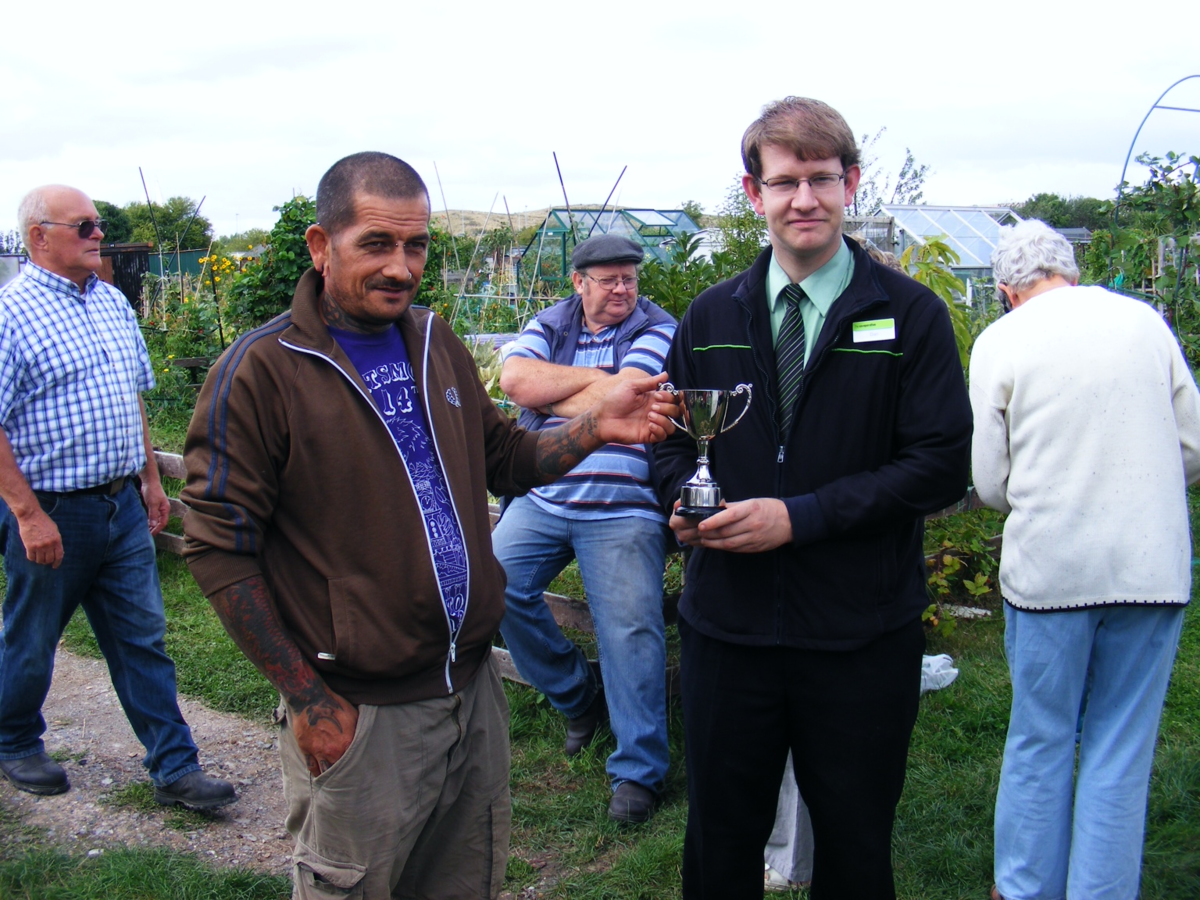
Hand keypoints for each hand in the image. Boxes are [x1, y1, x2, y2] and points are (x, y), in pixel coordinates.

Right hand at [16, 506, 63, 567]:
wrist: (31, 516)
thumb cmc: (43, 521)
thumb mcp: (54, 530)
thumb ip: (56, 540)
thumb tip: (57, 551)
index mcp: (57, 540)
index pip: (59, 556)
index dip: (57, 562)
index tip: (55, 566)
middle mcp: (49, 544)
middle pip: (49, 559)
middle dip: (47, 561)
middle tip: (45, 560)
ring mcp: (39, 546)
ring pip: (40, 560)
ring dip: (39, 560)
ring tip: (38, 557)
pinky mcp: (30, 546)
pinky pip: (31, 557)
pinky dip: (32, 558)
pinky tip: (32, 555)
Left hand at [143, 480, 170, 535]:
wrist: (149, 482)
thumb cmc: (152, 491)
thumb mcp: (152, 503)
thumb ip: (153, 514)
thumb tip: (153, 524)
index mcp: (165, 509)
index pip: (163, 522)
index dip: (157, 529)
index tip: (152, 535)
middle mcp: (162, 510)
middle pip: (160, 522)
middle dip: (155, 529)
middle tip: (148, 535)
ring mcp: (158, 508)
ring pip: (156, 519)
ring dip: (152, 525)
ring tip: (146, 531)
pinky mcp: (153, 506)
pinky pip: (152, 516)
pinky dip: (149, 521)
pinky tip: (145, 524)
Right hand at [290, 690, 359, 776]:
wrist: (311, 699)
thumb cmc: (334, 704)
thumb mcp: (353, 715)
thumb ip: (359, 730)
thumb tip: (367, 738)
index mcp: (347, 743)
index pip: (355, 762)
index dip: (358, 768)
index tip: (362, 774)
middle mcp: (332, 751)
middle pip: (340, 771)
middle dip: (345, 776)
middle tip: (350, 783)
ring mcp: (317, 752)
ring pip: (325, 772)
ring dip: (330, 777)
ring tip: (336, 783)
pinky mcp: (306, 749)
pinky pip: (311, 767)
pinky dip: (317, 773)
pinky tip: (321, 776)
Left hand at [593, 372, 679, 444]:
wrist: (603, 418)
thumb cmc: (614, 400)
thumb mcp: (631, 386)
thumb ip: (649, 382)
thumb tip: (666, 374)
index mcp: (653, 399)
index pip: (672, 399)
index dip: (669, 397)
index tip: (656, 395)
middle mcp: (655, 412)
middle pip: (676, 412)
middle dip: (667, 408)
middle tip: (652, 407)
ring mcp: (652, 424)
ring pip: (672, 426)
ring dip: (664, 420)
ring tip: (650, 416)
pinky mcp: (648, 435)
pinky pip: (663, 436)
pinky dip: (660, 429)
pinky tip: (649, 425)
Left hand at [673, 498, 792, 552]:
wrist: (790, 522)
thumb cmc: (769, 508)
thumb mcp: (751, 502)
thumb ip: (733, 506)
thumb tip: (714, 508)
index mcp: (751, 509)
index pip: (729, 516)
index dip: (713, 522)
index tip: (701, 525)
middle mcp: (753, 524)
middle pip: (726, 532)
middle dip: (708, 534)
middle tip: (697, 533)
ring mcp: (754, 538)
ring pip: (729, 543)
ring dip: (713, 543)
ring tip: (703, 540)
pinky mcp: (755, 548)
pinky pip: (736, 549)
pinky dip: (723, 547)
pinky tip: (715, 544)